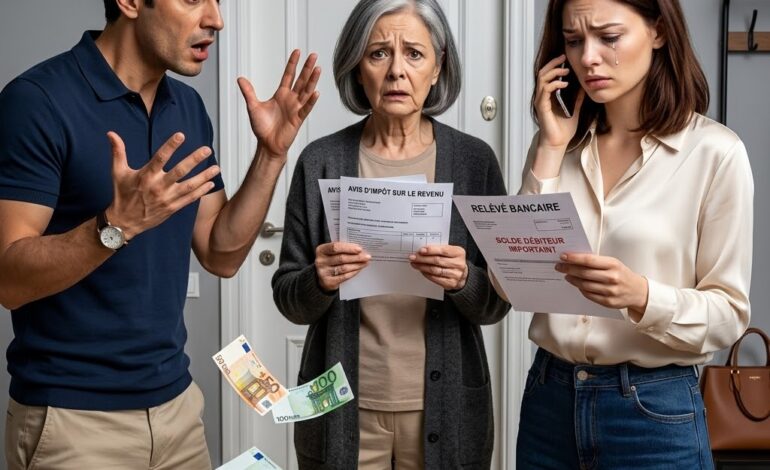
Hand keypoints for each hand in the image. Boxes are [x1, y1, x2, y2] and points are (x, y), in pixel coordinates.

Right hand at [106, 132, 220, 238]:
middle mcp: (158, 187)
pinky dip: (201, 191)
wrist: (124, 222)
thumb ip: (118, 152)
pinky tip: (210, 183)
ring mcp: (167, 198)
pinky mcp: (172, 208)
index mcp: (145, 176)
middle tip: (207, 150)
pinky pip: (190, 199)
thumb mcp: (117, 172)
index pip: (160, 158)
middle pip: (179, 171)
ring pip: (189, 186)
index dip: (170, 146)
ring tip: (217, 168)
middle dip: (194, 160)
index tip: (181, 135)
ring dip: (204, 176)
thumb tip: (111, 133)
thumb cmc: (122, 194)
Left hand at [237, 50, 320, 156]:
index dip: (293, 64)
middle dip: (307, 68)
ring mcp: (296, 108)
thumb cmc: (262, 128)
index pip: (288, 75)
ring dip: (312, 80)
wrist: (267, 145)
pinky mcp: (298, 119)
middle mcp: (290, 99)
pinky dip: (311, 101)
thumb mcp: (253, 106)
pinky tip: (316, 92)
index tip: (297, 51)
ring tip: (318, 68)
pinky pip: (306, 108)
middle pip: (301, 80)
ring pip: (306, 91)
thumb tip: (240, 78)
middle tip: (314, 55)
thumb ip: (248, 92)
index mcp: (281, 95)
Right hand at [315, 242, 370, 291]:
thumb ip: (342, 249)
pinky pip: (344, 276)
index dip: (348, 248)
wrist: (322, 277)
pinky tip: (359, 269)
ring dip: (357, 265)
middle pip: (341, 258)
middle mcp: (320, 261)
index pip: (335, 247)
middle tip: (367, 256)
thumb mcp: (332, 252)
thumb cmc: (331, 260)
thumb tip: (360, 249)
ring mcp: (323, 273)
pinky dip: (353, 272)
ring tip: (365, 263)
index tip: (359, 249)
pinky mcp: (328, 282)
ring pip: (344, 268)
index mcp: (321, 250)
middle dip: (356, 257)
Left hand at [409, 245, 468, 290]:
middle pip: (437, 260)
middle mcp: (459, 264)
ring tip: (415, 264)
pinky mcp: (451, 283)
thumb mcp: (450, 252)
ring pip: (435, 270)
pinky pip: (436, 278)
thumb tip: (422, 250)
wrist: (462, 275)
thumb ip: (439, 250)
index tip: (420, 250)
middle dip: (423, 259)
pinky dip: (427, 274)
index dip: (431, 250)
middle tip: (413, 257)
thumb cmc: (453, 261)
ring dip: (422, 267)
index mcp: (459, 252)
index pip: (443, 250)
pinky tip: (422, 271)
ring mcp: (456, 274)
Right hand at [534, 55, 585, 150]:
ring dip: (554, 72)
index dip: (555, 66)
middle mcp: (542, 97)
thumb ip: (577, 99)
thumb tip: (584, 88)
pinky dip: (555, 84)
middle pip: (543, 73)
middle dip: (553, 63)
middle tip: (563, 57)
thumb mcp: (575, 111)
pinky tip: (564, 84)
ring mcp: (541, 102)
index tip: (566, 59)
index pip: (548, 76)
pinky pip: (545, 90)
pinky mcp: (542, 107)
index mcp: (549, 97)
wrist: (558, 144)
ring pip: (542, 79)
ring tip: (566, 70)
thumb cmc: (563, 131)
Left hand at [556, 252, 647, 314]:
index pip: (588, 260)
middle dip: (569, 269)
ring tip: (566, 275)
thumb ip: (596, 262)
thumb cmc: (622, 274)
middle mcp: (612, 278)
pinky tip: (577, 284)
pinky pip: (589, 295)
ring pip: (584, 285)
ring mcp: (610, 291)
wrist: (638, 291)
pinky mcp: (608, 302)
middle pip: (584, 273)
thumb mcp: (613, 263)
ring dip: (572, 280)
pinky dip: (580, 289)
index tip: (563, 256)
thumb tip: (575, 259)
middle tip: (559, 266)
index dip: (574, 258)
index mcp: (613, 265)